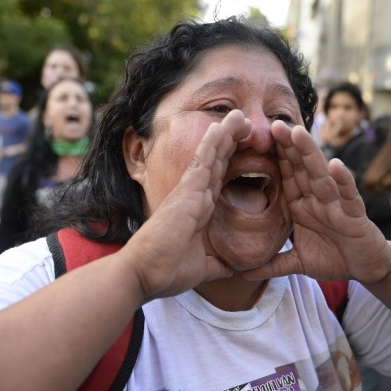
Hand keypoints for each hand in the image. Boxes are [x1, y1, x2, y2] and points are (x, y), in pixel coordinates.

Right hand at [123, 111, 250, 298]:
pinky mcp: (186, 194)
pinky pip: (202, 162)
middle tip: (246, 122)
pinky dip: (212, 143)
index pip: (218, 180)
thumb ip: (219, 264)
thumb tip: (234, 269)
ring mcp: (190, 193)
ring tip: (239, 115)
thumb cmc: (166, 272)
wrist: (144, 275)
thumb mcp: (204, 268)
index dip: (231, 162)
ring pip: (211, 157)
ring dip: (225, 135)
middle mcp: (194, 198)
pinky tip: (222, 126)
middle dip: (232, 142)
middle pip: (217, 163)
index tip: (246, 147)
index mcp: (199, 212)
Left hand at [243, 122, 390, 284]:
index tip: (255, 138)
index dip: (274, 157)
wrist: (367, 268)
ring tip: (298, 133)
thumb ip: (272, 265)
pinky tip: (336, 165)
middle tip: (272, 123)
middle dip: (288, 146)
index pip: (287, 176)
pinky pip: (348, 195)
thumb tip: (241, 274)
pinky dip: (343, 180)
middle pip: (301, 168)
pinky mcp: (355, 215)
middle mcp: (319, 198)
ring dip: (310, 154)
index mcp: (302, 205)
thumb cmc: (334, 258)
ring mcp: (337, 204)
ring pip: (321, 175)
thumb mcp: (298, 263)